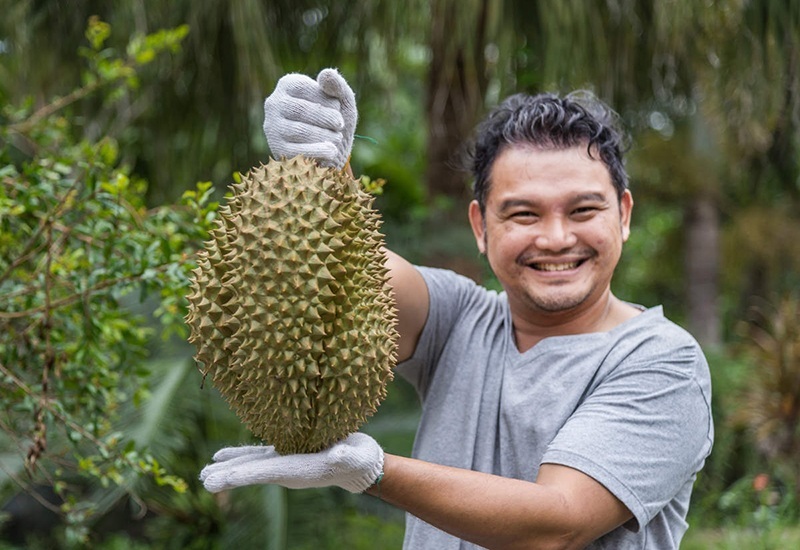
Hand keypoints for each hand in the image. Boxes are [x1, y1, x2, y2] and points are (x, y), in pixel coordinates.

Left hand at [200, 433, 382, 493]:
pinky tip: (221, 455)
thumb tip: (337, 455)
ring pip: (251, 464)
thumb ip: (345, 456)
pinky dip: (239, 454)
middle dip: (228, 476)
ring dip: (228, 467)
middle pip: (253, 472)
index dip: (245, 474)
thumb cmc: (358, 459)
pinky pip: (257, 454)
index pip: (268, 473)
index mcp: (301, 470)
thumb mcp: (354, 456)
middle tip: (204, 481)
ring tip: (205, 472)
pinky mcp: (286, 452)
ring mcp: (285, 461)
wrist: (360, 464)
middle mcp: (288, 469)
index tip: (223, 478)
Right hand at [263, 68, 356, 169]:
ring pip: (300, 130)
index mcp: (287, 85)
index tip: (338, 107)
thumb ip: (337, 86)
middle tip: (340, 125)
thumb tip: (327, 74)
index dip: (325, 99)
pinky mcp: (277, 149)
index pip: (304, 88)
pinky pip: (298, 150)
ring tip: (337, 138)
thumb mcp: (342, 102)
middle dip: (326, 118)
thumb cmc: (335, 121)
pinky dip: (319, 151)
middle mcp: (274, 103)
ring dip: (325, 135)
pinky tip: (332, 151)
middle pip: (301, 109)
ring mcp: (272, 126)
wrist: (330, 152)